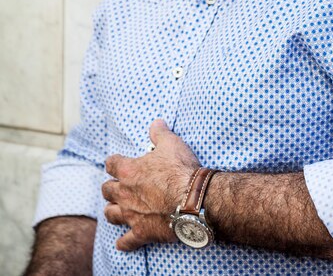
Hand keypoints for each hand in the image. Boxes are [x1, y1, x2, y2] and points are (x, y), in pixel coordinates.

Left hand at [102, 119, 199, 250]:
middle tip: (119, 186)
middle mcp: (124, 192)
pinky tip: (123, 242)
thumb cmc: (181, 169)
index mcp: (129, 170)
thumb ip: (160, 132)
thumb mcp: (171, 143)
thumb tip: (156, 122)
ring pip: (111, 214)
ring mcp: (131, 214)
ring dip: (113, 211)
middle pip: (107, 190)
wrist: (193, 200)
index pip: (111, 163)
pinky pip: (126, 241)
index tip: (118, 163)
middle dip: (111, 187)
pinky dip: (124, 242)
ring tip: (117, 209)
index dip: (114, 162)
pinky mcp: (141, 231)